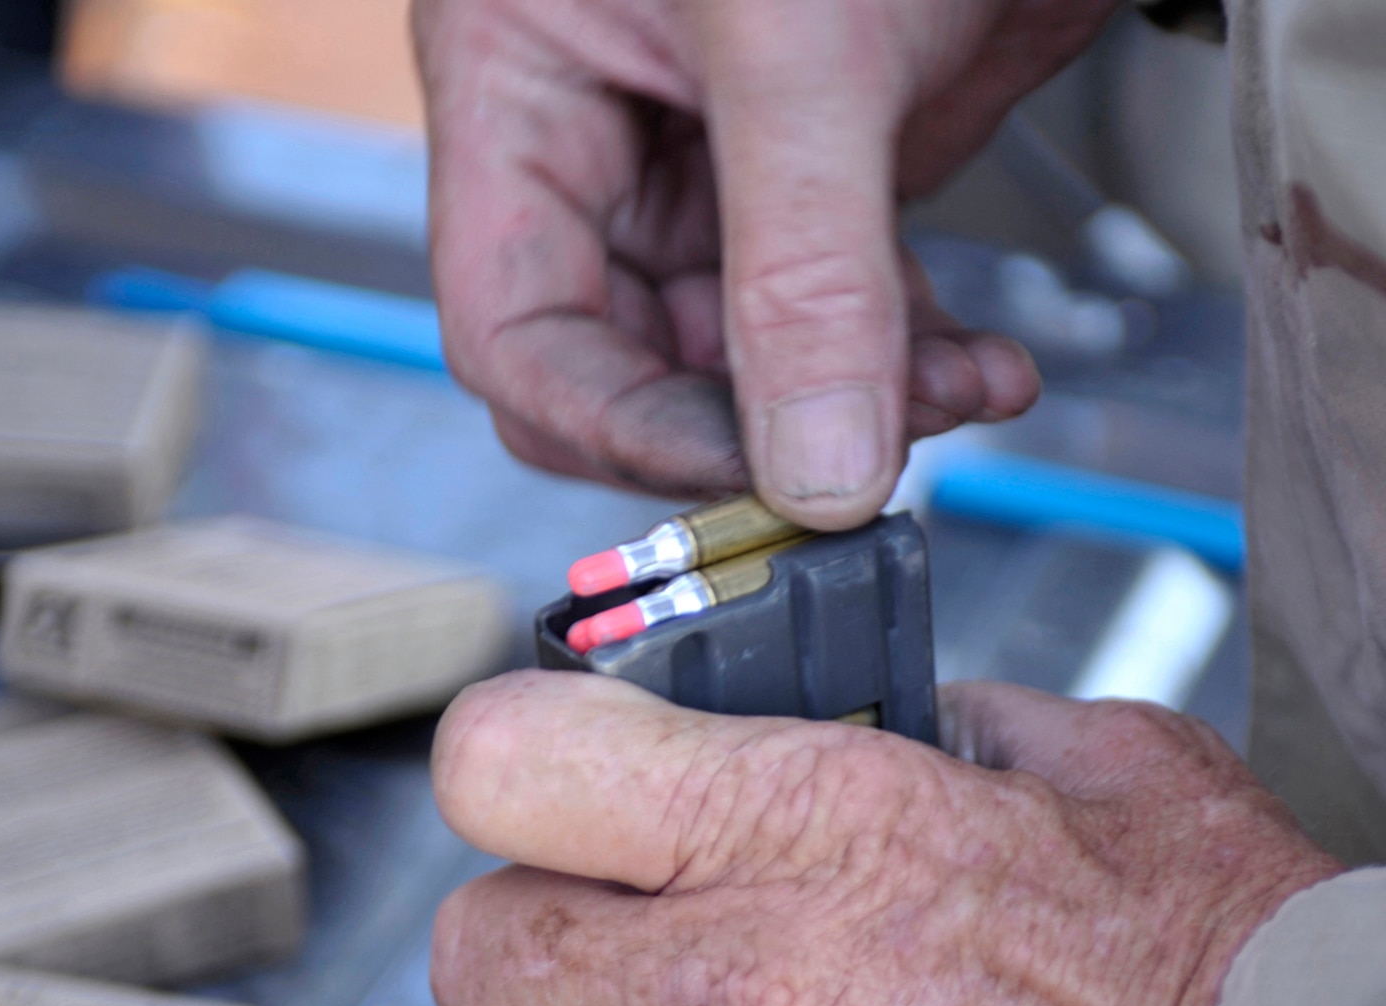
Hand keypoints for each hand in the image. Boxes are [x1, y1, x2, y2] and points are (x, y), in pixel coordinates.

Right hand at [413, 0, 1118, 527]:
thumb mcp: (800, 47)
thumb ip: (805, 269)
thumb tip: (816, 470)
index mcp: (518, 90)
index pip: (514, 326)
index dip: (610, 420)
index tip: (736, 473)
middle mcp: (601, 137)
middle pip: (627, 357)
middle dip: (749, 418)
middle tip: (856, 452)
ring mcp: (714, 156)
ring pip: (745, 349)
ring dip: (853, 396)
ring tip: (955, 391)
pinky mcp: (821, 162)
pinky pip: (836, 302)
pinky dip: (908, 353)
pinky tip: (975, 366)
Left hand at [426, 673, 1339, 1005]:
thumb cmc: (1219, 958)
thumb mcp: (1099, 766)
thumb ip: (953, 720)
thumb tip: (886, 710)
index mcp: (801, 825)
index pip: (514, 769)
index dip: (502, 762)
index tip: (529, 778)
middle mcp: (743, 982)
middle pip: (485, 952)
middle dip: (512, 934)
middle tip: (569, 933)